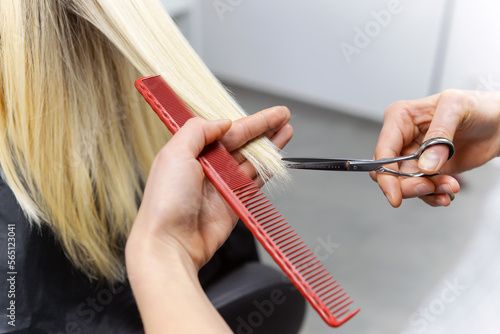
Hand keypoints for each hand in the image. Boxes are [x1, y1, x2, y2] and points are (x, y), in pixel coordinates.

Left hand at [125, 106, 291, 332]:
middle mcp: (206, 167)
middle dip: (263, 129)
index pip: (225, 130)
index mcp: (190, 152)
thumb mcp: (174, 154)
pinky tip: (278, 158)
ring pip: (251, 160)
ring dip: (269, 146)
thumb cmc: (166, 201)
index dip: (248, 120)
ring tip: (287, 131)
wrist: (170, 243)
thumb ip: (198, 131)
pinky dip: (267, 170)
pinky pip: (255, 182)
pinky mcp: (234, 203)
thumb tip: (222, 122)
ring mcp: (222, 185)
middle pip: (241, 142)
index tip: (267, 113)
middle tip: (283, 116)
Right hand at [372, 89, 499, 206]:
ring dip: (427, 191)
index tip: (395, 194)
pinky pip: (422, 190)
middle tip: (428, 188)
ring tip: (448, 186)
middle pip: (389, 172)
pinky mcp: (428, 170)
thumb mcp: (457, 107)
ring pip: (405, 184)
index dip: (386, 174)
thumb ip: (439, 135)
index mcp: (401, 118)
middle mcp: (403, 138)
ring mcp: (415, 156)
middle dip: (408, 185)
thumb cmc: (479, 106)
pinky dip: (433, 195)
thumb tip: (425, 165)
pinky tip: (447, 190)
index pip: (384, 150)